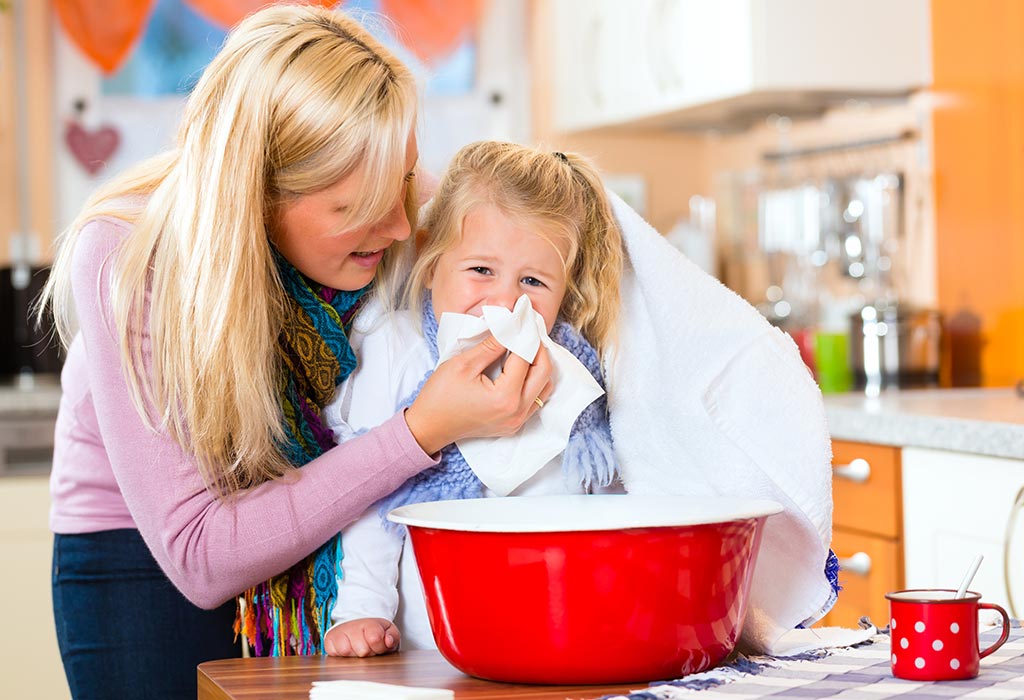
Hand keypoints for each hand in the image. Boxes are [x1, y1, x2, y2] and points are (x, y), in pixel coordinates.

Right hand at [324, 618, 400, 656]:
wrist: (358, 628)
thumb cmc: (374, 633)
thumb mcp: (388, 633)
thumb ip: (393, 636)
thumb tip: (388, 641)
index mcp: (370, 624)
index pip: (375, 638)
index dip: (379, 646)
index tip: (378, 644)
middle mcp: (353, 627)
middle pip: (362, 649)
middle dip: (368, 653)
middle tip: (369, 649)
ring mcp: (340, 633)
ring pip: (346, 651)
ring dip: (354, 655)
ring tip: (358, 650)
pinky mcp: (329, 641)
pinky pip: (333, 653)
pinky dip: (341, 655)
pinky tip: (348, 651)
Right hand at [404, 336, 552, 454]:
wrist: (430, 426)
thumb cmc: (440, 395)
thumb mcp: (463, 364)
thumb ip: (491, 345)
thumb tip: (510, 327)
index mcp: (505, 396)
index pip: (526, 358)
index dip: (526, 335)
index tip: (524, 319)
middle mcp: (517, 411)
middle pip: (544, 373)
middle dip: (539, 348)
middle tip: (528, 331)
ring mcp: (517, 420)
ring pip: (544, 387)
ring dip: (539, 366)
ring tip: (526, 348)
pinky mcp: (514, 424)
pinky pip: (535, 400)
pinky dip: (534, 381)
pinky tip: (521, 368)